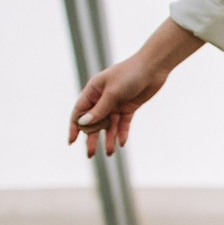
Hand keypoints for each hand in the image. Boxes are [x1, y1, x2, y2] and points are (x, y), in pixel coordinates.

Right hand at [68, 19, 200, 159]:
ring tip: (109, 154)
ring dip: (108, 139)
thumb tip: (83, 123)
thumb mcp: (112, 92)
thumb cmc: (129, 75)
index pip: (80, 112)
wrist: (152, 68)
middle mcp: (102, 99)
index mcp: (92, 91)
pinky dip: (122, 133)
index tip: (71, 142)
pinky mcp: (129, 108)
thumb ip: (99, 109)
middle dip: (92, 138)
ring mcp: (116, 104)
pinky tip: (122, 144)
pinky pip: (124, 124)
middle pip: (94, 122)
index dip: (74, 127)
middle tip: (90, 155)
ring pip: (109, 125)